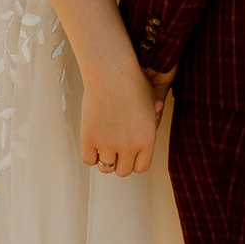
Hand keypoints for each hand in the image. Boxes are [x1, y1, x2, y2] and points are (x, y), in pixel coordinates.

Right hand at [81, 55, 161, 176]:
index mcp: (147, 141)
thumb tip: (156, 114)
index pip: (141, 167)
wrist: (111, 73)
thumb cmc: (133, 82)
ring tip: (103, 145)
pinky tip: (92, 142)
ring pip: (106, 167)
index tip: (128, 152)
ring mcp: (108, 144)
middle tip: (114, 148)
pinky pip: (88, 160)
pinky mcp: (89, 138)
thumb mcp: (151, 101)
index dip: (134, 160)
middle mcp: (129, 147)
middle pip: (123, 171)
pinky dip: (90, 154)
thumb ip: (152, 118)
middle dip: (119, 161)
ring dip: (105, 159)